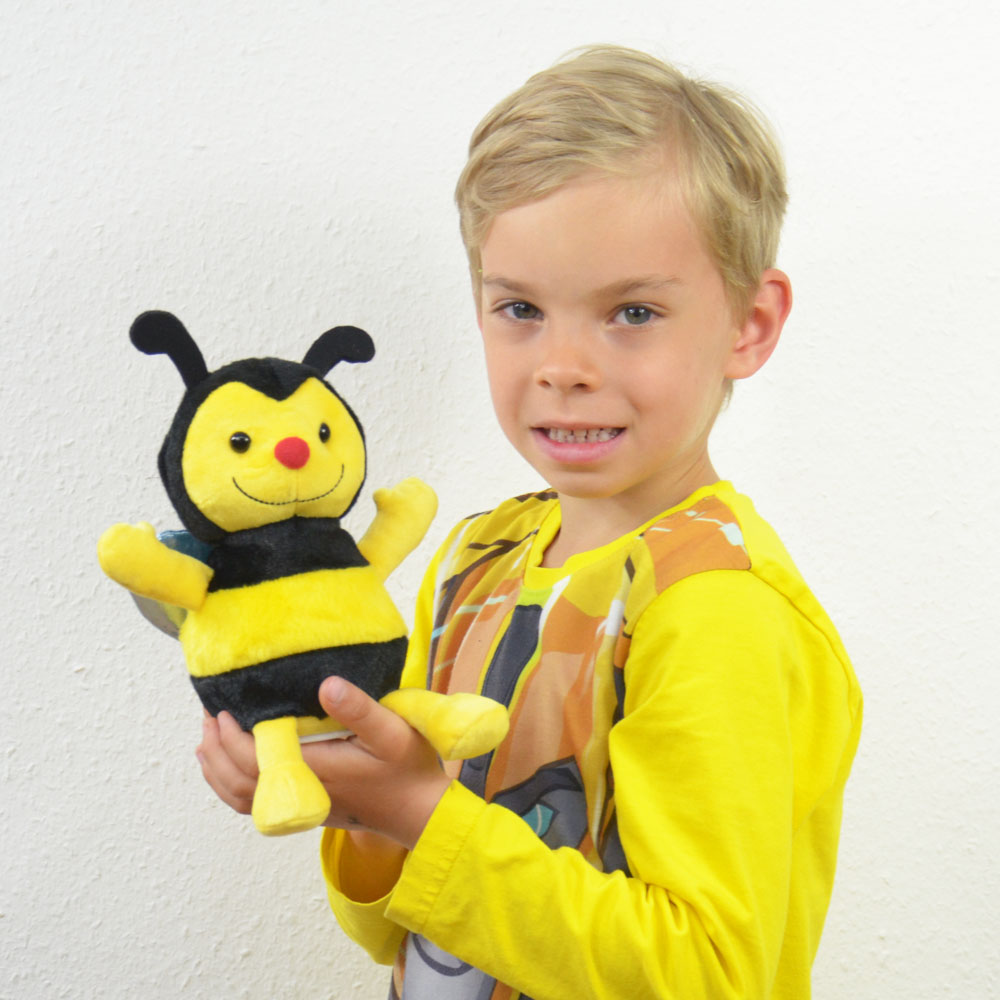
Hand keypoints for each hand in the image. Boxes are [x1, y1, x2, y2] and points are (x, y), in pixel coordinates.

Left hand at [196, 679, 450, 848]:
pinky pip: (254, 804)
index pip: (256, 760)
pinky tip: (229, 769)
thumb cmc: (408, 770)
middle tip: (208, 714)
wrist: (420, 814)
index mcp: (317, 772)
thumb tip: (326, 684)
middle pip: (239, 780)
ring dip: (218, 769)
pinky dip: (231, 786)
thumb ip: (359, 709)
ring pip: (241, 797)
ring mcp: (300, 807)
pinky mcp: (304, 811)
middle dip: (216, 748)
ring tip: (207, 739)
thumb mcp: (393, 731)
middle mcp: (301, 795)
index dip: (231, 736)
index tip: (222, 708)